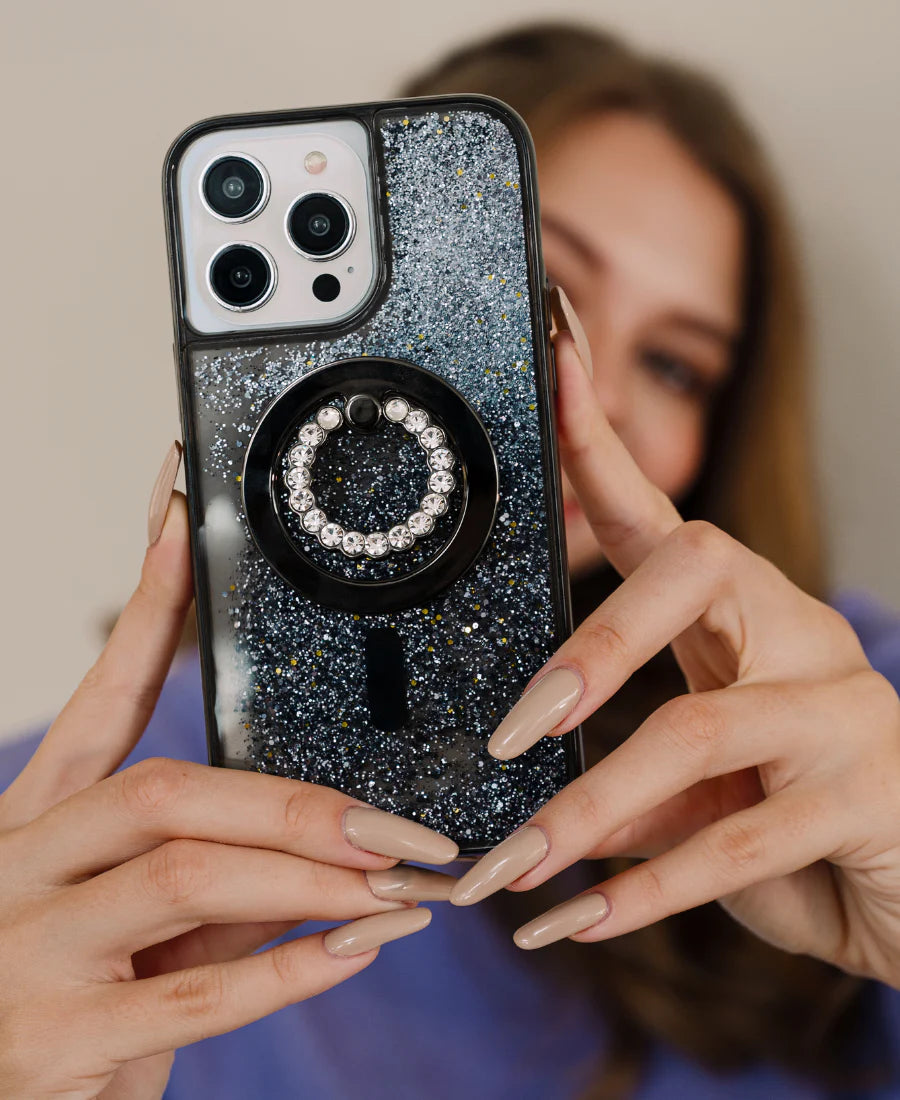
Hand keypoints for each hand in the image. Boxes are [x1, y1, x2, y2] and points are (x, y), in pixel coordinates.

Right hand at [0, 447, 455, 1099]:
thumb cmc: (69, 1008)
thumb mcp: (132, 926)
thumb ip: (214, 875)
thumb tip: (331, 840)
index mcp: (36, 822)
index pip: (102, 694)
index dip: (148, 601)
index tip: (183, 512)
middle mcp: (17, 866)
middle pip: (169, 790)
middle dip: (296, 802)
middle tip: (400, 827)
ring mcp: (23, 953)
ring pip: (188, 876)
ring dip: (312, 876)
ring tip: (401, 883)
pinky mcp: (53, 1039)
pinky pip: (194, 993)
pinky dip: (292, 967)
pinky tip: (360, 950)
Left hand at [450, 293, 899, 990]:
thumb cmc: (799, 818)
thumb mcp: (701, 787)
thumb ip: (623, 781)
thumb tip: (519, 804)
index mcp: (746, 617)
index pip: (663, 517)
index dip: (602, 445)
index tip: (551, 365)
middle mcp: (800, 636)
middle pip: (692, 570)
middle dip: (592, 644)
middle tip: (513, 731)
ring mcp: (843, 711)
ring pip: (698, 729)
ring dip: (590, 807)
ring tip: (510, 868)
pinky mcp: (871, 799)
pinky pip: (739, 840)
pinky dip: (644, 890)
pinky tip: (575, 922)